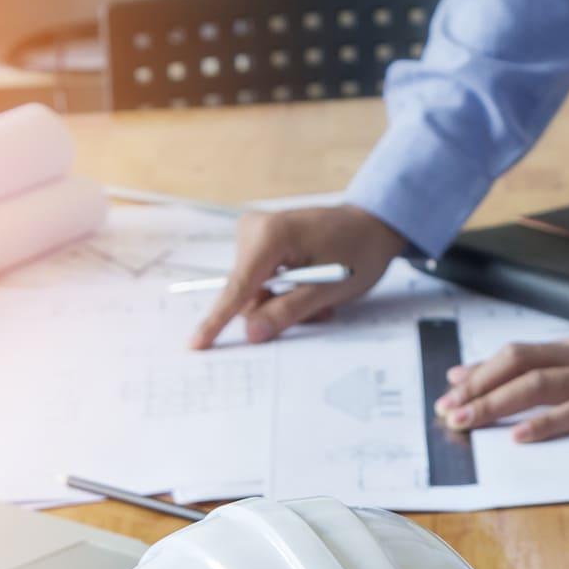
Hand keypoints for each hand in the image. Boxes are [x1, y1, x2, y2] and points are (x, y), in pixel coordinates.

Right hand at [189, 204, 405, 348]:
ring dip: (284, 303)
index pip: (237, 287)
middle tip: (318, 312)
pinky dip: (284, 292)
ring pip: (254, 291)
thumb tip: (251, 333)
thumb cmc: (357, 251)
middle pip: (246, 293)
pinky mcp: (261, 240)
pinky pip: (261, 281)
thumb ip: (287, 312)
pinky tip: (308, 287)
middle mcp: (255, 228)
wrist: (372, 224)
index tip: (196, 345)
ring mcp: (256, 232)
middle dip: (276, 310)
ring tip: (320, 299)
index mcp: (270, 236)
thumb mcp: (327, 290)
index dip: (217, 321)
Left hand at [433, 315, 568, 441]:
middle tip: (447, 406)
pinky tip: (521, 437)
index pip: (531, 349)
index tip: (457, 378)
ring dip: (495, 403)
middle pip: (520, 359)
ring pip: (539, 383)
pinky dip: (547, 424)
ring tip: (464, 421)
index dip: (488, 365)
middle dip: (478, 384)